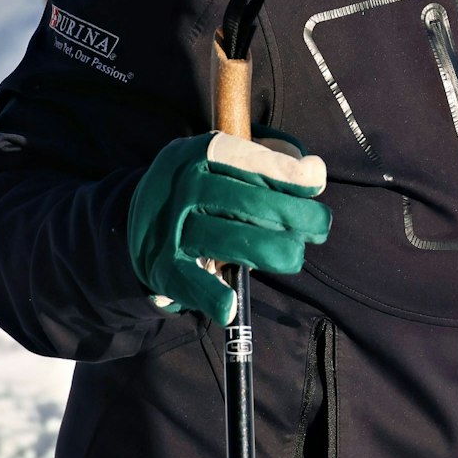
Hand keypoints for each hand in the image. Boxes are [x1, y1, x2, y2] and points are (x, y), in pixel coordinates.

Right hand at [127, 130, 331, 324]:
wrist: (136, 217)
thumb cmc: (203, 185)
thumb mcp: (223, 158)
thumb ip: (267, 156)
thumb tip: (312, 171)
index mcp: (199, 153)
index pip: (248, 160)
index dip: (287, 173)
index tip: (317, 180)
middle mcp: (183, 187)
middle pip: (245, 202)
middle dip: (293, 215)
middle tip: (321, 226)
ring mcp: (171, 228)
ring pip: (228, 240)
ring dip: (271, 251)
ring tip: (294, 256)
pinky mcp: (163, 267)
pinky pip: (190, 282)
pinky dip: (211, 296)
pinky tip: (231, 304)